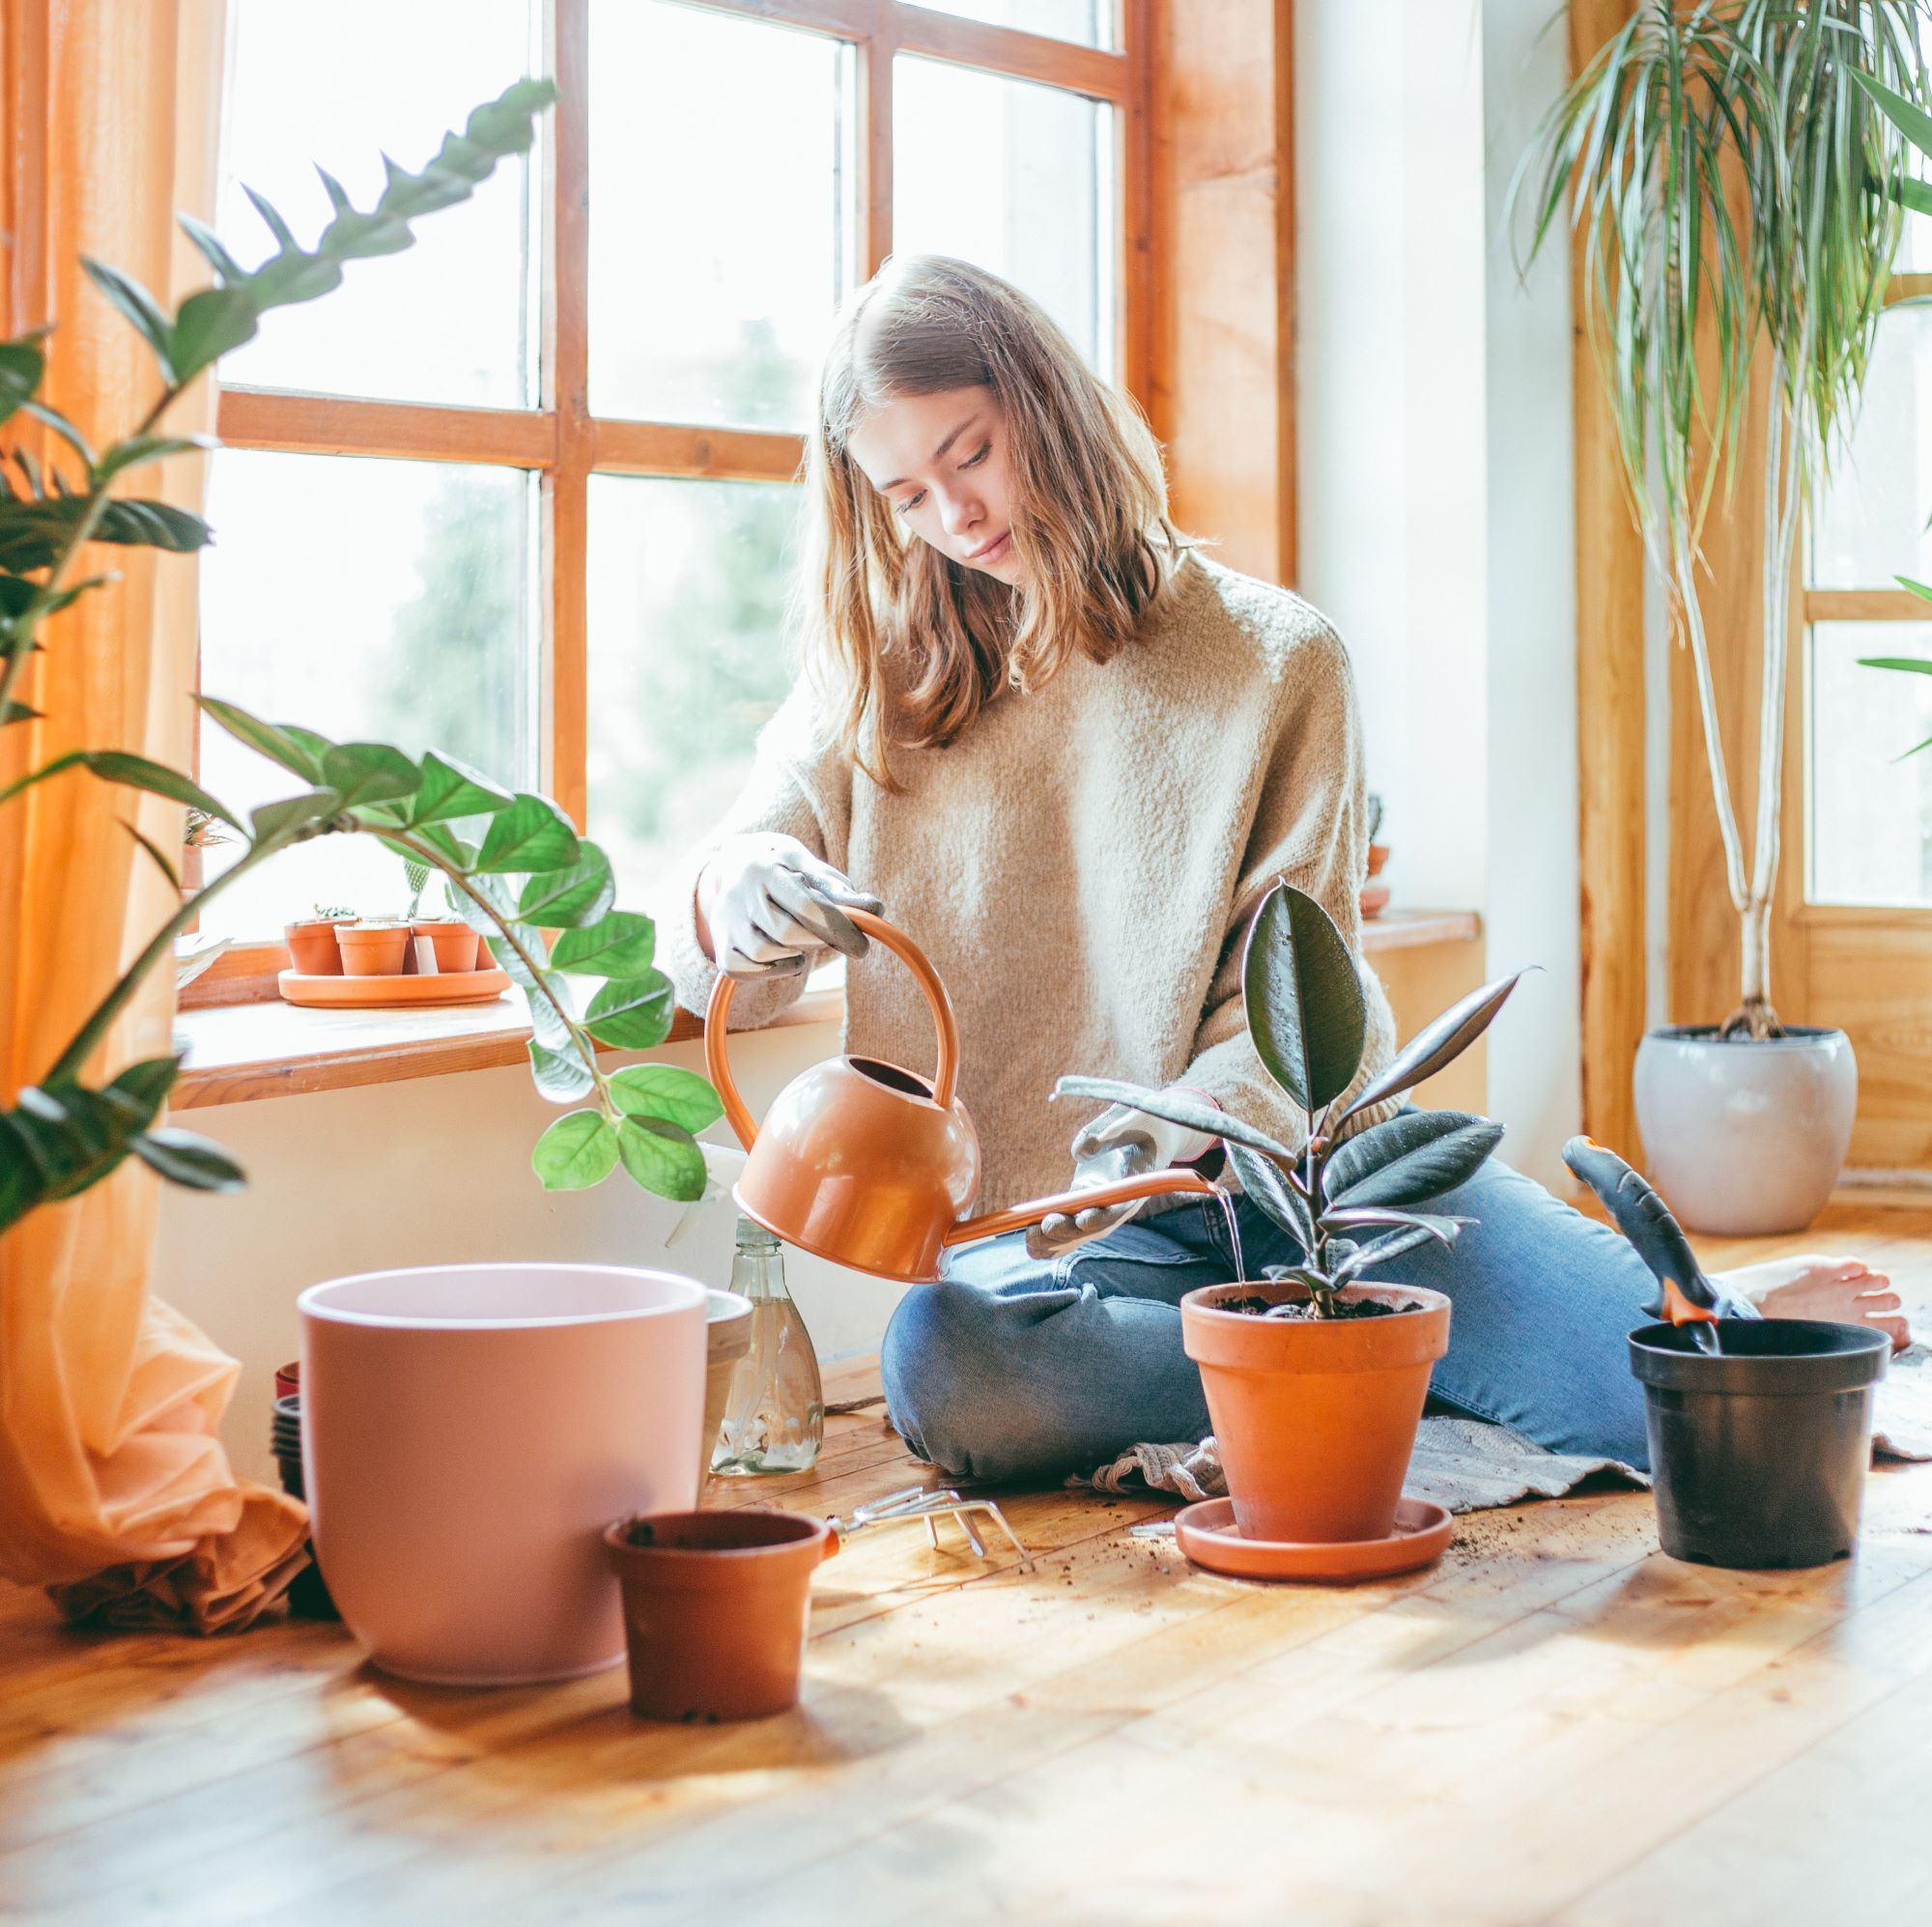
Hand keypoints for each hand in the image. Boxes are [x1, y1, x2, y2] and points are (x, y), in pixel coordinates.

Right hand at [699, 833, 882, 980]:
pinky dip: (776, 969)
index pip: (806, 905)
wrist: (737, 868)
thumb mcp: (811, 870)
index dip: (839, 929)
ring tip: (803, 941)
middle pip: (788, 933)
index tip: (861, 946)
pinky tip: (785, 955)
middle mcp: (738, 894)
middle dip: (818, 941)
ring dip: (796, 955)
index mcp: (765, 869)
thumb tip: (876, 910)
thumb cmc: (786, 871)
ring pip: (768, 955)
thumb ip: (841, 891)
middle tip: (831, 938)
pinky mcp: (722, 949)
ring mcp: (726, 922)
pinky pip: (751, 971)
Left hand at [1026, 1099, 1217, 1260]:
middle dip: (1071, 1230)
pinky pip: (1069, 1226)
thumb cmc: (1145, 1121)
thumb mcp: (1133, 1116)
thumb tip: (1078, 1153)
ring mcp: (1100, 1206)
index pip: (1120, 1208)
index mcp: (1136, 1185)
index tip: (1083, 1218)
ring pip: (1079, 1234)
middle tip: (1045, 1225)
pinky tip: (1030, 1245)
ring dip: (1055, 1240)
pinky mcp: (1085, 1202)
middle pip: (1095, 1228)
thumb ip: (1108, 1131)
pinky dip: (1050, 1238)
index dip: (1103, 1217)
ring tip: (1029, 1238)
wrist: (1154, 1131)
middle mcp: (1118, 1203)